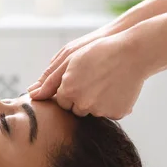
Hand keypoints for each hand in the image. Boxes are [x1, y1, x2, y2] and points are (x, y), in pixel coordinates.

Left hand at [28, 32, 147, 119]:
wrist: (134, 52)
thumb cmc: (99, 52)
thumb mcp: (70, 60)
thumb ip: (49, 80)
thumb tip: (32, 94)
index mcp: (68, 92)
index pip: (60, 101)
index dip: (68, 90)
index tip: (78, 78)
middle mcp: (82, 104)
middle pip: (74, 109)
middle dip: (80, 98)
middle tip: (93, 80)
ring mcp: (100, 111)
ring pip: (91, 112)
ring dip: (95, 102)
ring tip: (105, 82)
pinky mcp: (116, 114)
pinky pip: (108, 113)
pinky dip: (111, 104)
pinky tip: (116, 88)